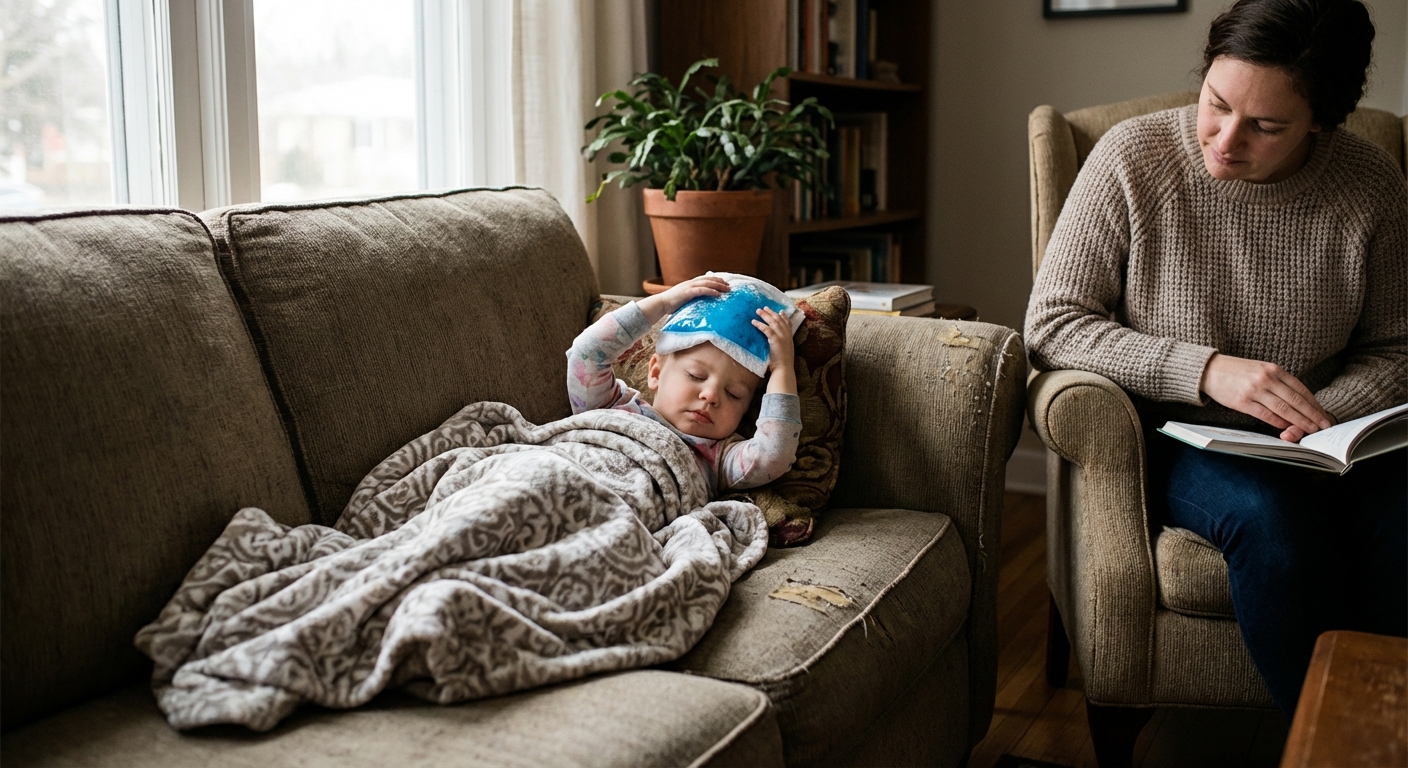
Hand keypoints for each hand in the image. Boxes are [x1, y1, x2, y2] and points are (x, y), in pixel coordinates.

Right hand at [637, 275, 729, 322]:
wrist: (660, 304)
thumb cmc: (670, 304)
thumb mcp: (682, 298)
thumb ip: (690, 298)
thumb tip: (698, 303)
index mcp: (688, 283)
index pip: (704, 278)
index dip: (714, 279)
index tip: (723, 282)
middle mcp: (689, 283)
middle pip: (708, 279)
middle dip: (719, 281)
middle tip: (729, 285)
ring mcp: (688, 287)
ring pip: (707, 283)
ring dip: (718, 285)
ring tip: (727, 289)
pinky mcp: (687, 293)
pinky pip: (702, 290)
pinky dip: (711, 291)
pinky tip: (718, 294)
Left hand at [752, 307, 796, 395]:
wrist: (784, 369)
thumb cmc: (782, 364)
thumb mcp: (783, 351)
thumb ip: (780, 344)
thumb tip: (773, 342)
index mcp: (790, 338)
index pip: (788, 324)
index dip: (784, 317)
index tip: (781, 311)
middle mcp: (787, 335)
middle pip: (779, 320)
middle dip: (772, 312)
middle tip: (765, 307)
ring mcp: (782, 336)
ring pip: (773, 322)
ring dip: (765, 315)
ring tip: (758, 311)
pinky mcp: (776, 339)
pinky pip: (766, 329)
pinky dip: (760, 324)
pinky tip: (754, 322)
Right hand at [1199, 353, 1333, 441]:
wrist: (1209, 369)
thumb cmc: (1236, 371)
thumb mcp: (1260, 369)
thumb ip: (1277, 382)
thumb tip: (1295, 401)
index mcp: (1273, 369)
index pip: (1300, 389)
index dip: (1313, 404)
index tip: (1323, 414)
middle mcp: (1266, 378)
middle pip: (1295, 400)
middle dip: (1312, 415)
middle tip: (1323, 425)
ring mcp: (1254, 390)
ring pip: (1283, 408)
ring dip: (1299, 421)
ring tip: (1310, 429)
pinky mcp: (1242, 401)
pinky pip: (1265, 414)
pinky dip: (1277, 422)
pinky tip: (1286, 427)